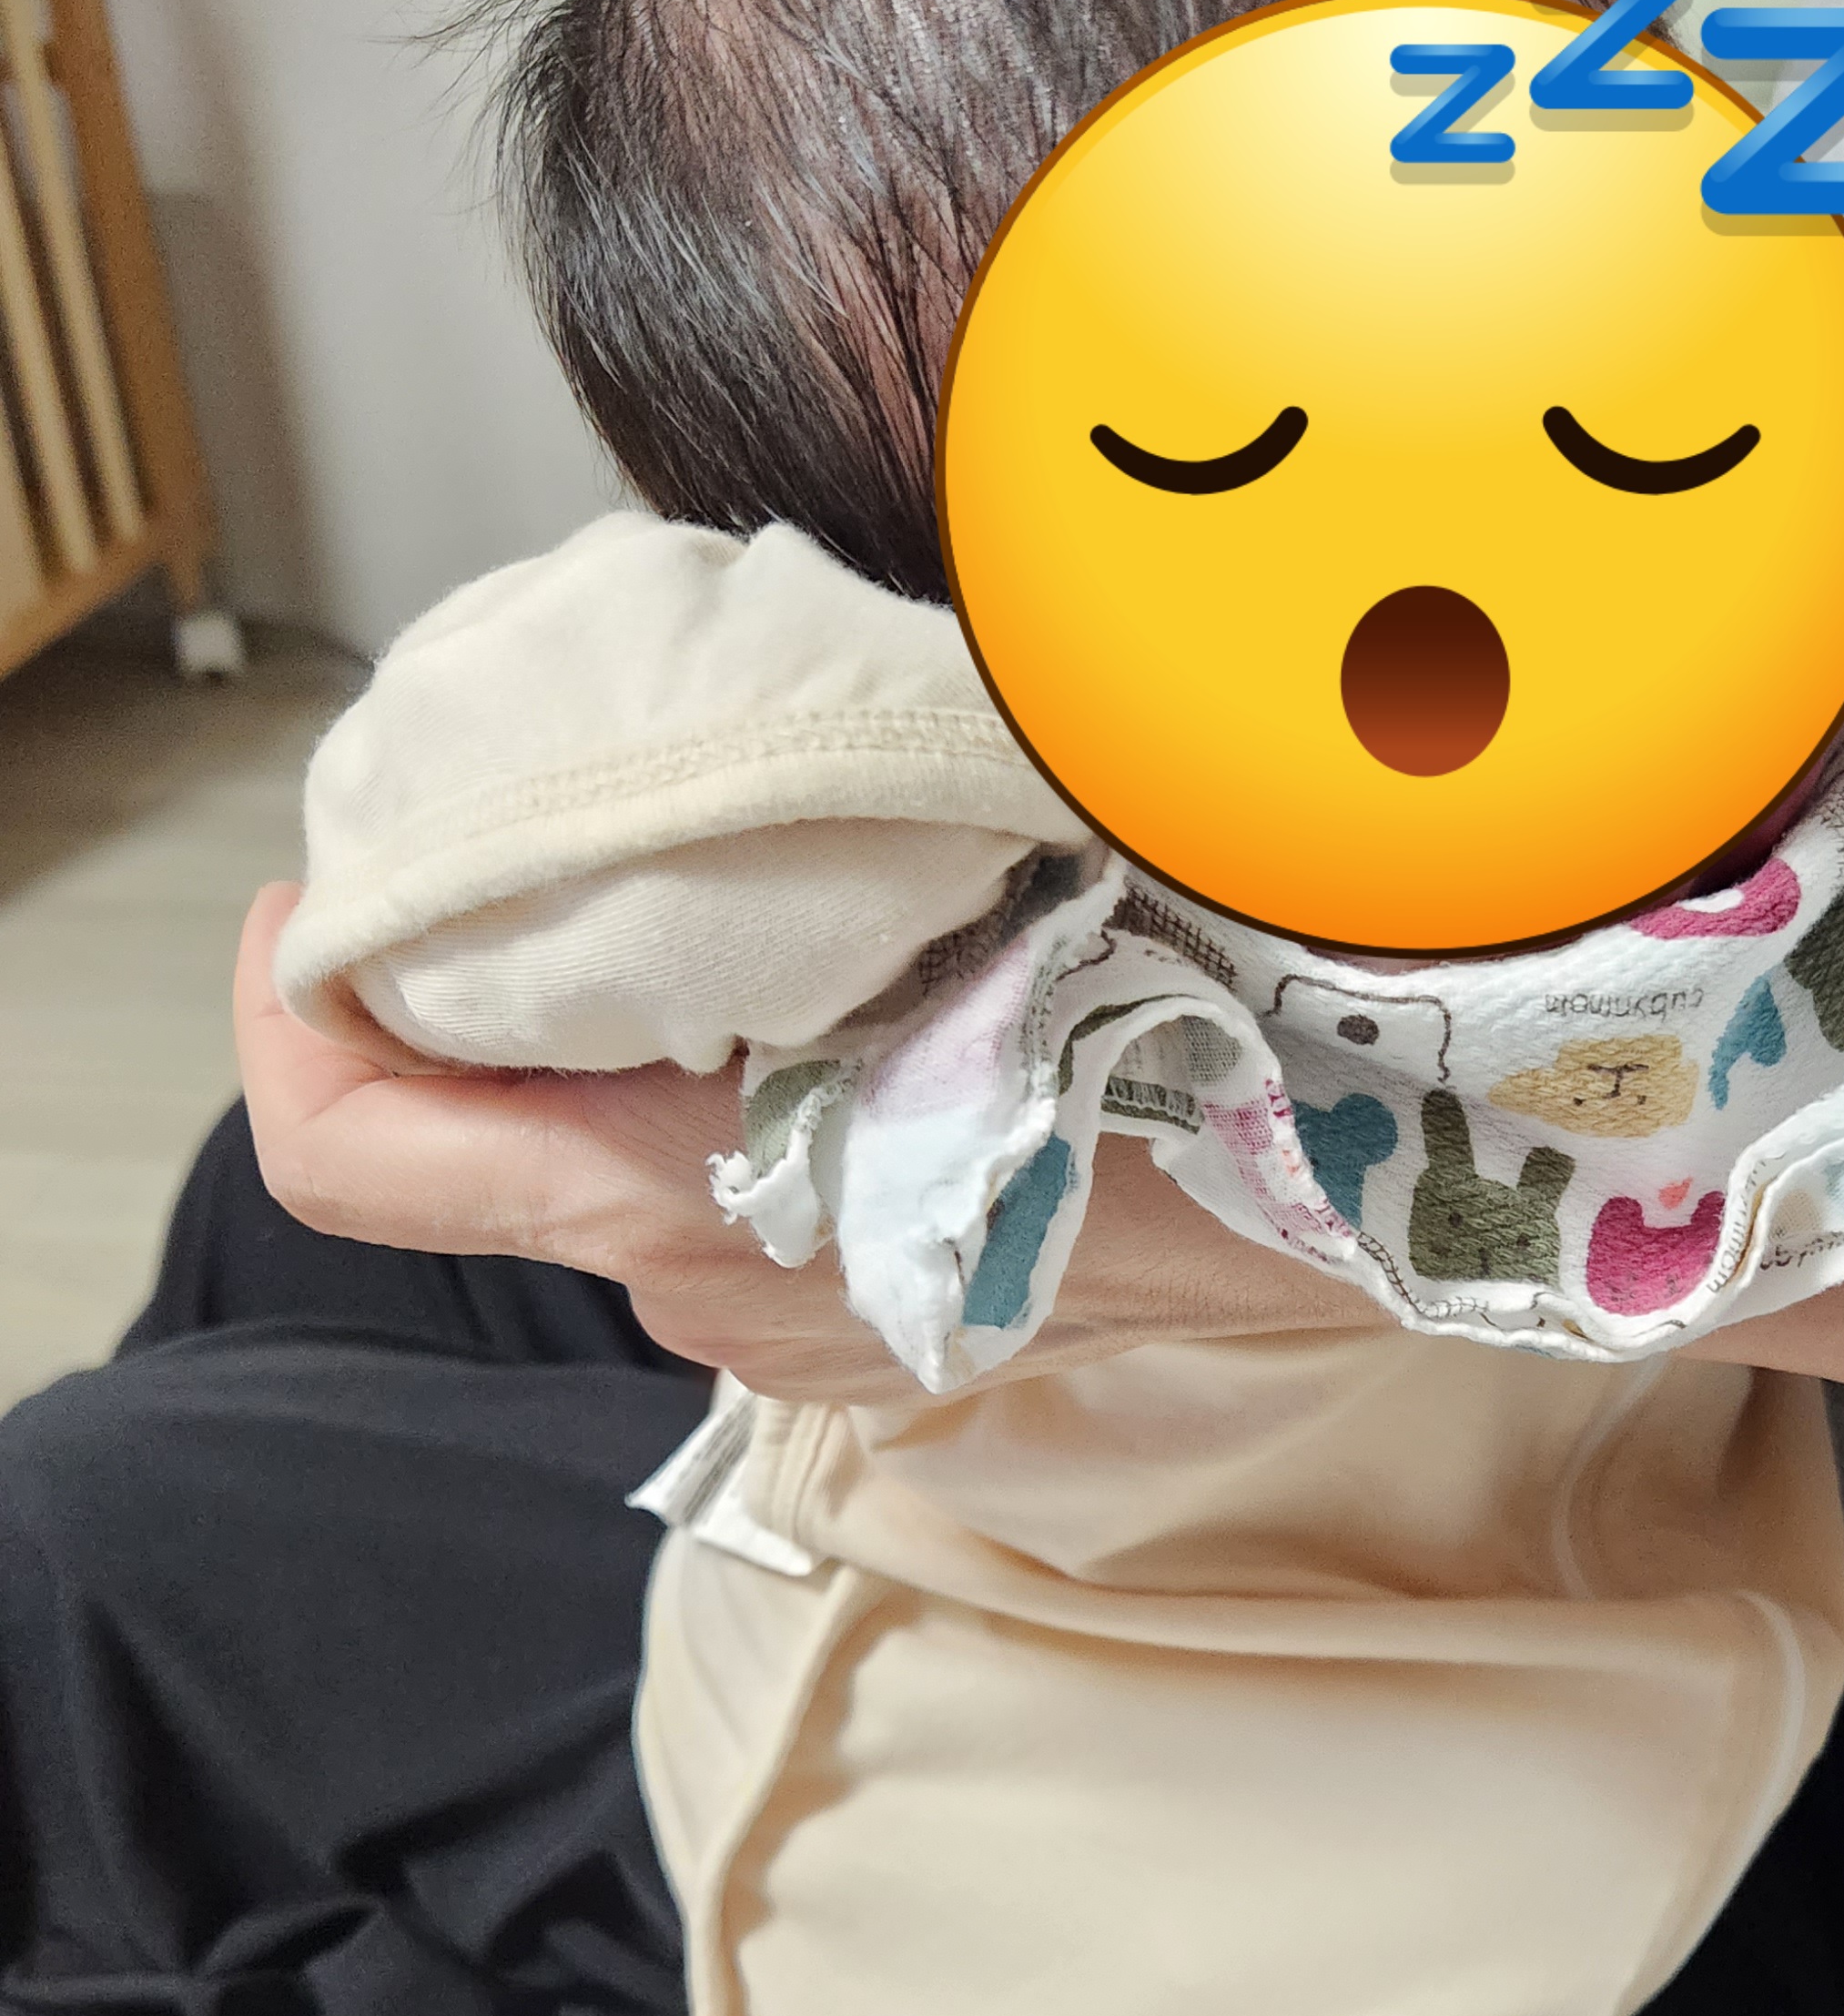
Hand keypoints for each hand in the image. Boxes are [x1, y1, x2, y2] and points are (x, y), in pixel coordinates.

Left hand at [235, 883, 1374, 1398]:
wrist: (1378, 1216)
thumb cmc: (1181, 1037)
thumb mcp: (972, 865)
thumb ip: (777, 821)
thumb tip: (684, 690)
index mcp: (684, 1187)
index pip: (350, 1151)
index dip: (294, 1011)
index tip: (336, 886)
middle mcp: (702, 1285)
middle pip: (471, 1144)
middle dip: (469, 987)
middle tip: (523, 830)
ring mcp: (780, 1325)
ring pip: (598, 1162)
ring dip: (606, 1032)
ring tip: (703, 890)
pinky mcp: (854, 1324)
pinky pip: (715, 1195)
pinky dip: (713, 1090)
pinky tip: (827, 993)